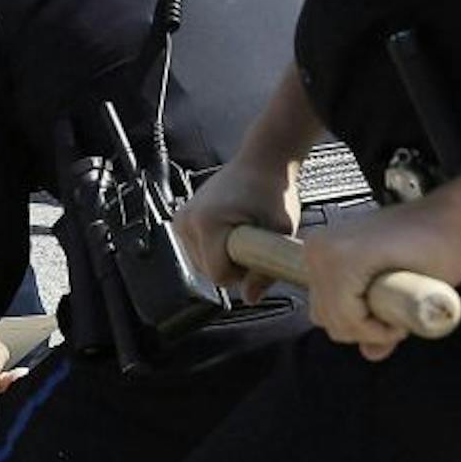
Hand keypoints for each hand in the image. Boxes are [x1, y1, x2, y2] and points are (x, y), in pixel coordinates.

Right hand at [174, 149, 301, 304]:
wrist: (262, 162)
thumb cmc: (273, 190)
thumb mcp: (280, 232)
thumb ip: (265, 271)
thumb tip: (251, 299)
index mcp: (207, 222)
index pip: (218, 275)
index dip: (243, 273)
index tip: (257, 252)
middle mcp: (188, 221)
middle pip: (207, 272)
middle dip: (232, 266)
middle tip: (253, 241)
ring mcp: (181, 220)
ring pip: (200, 264)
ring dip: (222, 258)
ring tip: (242, 234)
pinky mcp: (181, 220)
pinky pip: (196, 252)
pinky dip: (214, 249)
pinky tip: (230, 233)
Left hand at [301, 197, 460, 361]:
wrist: (460, 222)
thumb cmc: (433, 249)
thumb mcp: (394, 290)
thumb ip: (376, 320)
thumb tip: (369, 354)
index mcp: (322, 250)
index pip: (324, 311)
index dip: (360, 322)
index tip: (392, 306)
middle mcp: (317, 248)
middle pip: (325, 318)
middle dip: (363, 327)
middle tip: (399, 306)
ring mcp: (327, 252)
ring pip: (335, 322)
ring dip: (370, 328)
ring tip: (400, 303)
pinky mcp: (344, 260)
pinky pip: (349, 317)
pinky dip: (376, 327)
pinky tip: (400, 304)